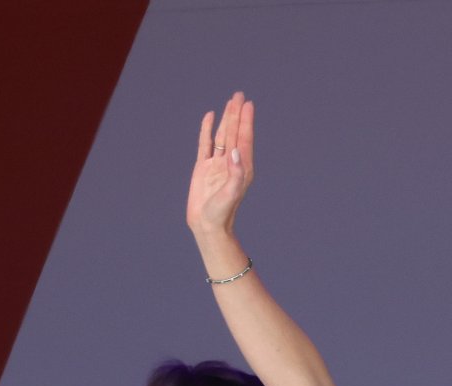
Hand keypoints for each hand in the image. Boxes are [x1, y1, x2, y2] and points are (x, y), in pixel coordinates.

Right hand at [188, 92, 253, 243]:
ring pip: (221, 136)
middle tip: (239, 95)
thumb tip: (234, 151)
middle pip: (234, 133)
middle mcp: (230, 164)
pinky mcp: (203, 168)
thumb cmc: (222, 213)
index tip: (248, 105)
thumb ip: (236, 173)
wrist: (207, 225)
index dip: (246, 122)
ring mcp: (216, 165)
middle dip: (237, 114)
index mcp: (240, 168)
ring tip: (230, 102)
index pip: (243, 139)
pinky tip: (210, 118)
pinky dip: (207, 130)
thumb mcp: (231, 194)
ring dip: (225, 119)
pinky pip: (205, 144)